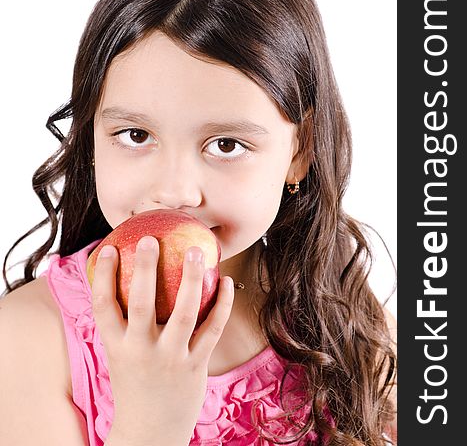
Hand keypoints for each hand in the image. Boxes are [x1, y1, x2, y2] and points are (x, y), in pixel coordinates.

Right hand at [91, 236, 233, 445]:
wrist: (150, 433)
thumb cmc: (134, 384)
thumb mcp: (119, 356)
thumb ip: (122, 324)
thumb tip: (125, 280)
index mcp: (116, 347)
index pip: (102, 306)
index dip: (102, 275)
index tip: (106, 247)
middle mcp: (141, 351)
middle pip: (140, 302)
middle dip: (144, 268)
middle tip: (150, 239)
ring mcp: (171, 358)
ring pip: (184, 312)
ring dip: (192, 279)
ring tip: (196, 251)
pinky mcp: (196, 366)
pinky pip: (212, 329)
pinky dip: (222, 304)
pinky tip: (226, 281)